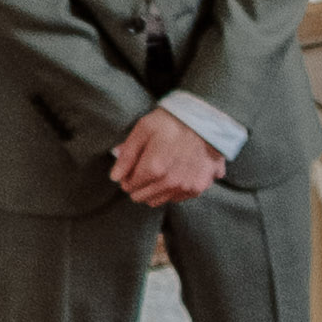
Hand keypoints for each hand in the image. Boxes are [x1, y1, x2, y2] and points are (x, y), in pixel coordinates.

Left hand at [109, 107, 223, 207]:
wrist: (206, 121)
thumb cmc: (172, 121)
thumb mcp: (143, 129)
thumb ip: (127, 154)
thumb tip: (115, 177)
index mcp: (154, 168)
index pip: (130, 185)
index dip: (126, 178)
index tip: (129, 170)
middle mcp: (170, 182)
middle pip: (143, 197)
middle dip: (138, 186)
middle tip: (142, 171)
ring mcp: (186, 187)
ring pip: (159, 200)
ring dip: (154, 190)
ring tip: (158, 172)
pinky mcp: (198, 188)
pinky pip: (177, 198)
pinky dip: (172, 190)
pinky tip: (174, 173)